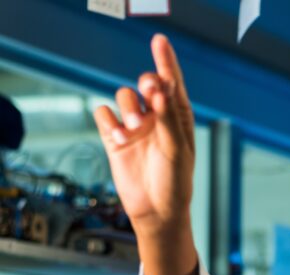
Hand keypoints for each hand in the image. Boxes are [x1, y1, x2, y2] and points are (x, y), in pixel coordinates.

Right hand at [93, 34, 194, 234]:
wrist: (156, 211)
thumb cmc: (175, 182)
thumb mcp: (176, 148)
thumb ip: (167, 117)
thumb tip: (160, 88)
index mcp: (178, 116)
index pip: (172, 82)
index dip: (166, 61)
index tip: (159, 40)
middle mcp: (156, 116)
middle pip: (145, 83)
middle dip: (146, 84)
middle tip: (150, 91)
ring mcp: (135, 126)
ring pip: (123, 97)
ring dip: (127, 108)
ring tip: (133, 128)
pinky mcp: (115, 137)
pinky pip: (104, 115)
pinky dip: (108, 122)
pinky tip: (119, 137)